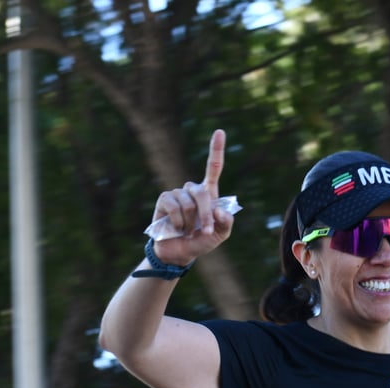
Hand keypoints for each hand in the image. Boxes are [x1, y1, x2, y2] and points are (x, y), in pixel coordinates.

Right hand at [150, 130, 233, 264]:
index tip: (219, 132)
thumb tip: (219, 210)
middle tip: (206, 231)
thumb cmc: (202, 241)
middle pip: (202, 192)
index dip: (216, 150)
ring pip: (188, 202)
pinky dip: (178, 221)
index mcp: (209, 194)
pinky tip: (176, 228)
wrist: (180, 253)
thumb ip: (226, 223)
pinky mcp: (164, 200)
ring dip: (190, 221)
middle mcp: (192, 190)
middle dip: (205, 214)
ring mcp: (177, 194)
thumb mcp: (220, 235)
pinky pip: (173, 206)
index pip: (213, 168)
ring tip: (187, 231)